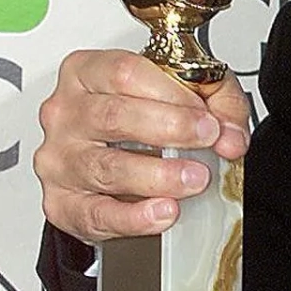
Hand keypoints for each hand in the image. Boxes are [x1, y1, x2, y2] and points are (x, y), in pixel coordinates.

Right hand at [35, 49, 251, 242]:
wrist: (118, 163)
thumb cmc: (146, 115)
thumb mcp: (188, 91)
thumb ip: (219, 103)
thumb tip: (231, 138)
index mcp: (87, 73)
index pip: (124, 73)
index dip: (172, 93)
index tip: (206, 114)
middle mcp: (66, 113)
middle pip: (113, 116)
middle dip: (170, 129)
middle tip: (208, 140)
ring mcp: (59, 159)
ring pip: (105, 166)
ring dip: (157, 176)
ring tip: (194, 179)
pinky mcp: (62, 203)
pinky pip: (95, 214)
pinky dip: (133, 217)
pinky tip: (163, 211)